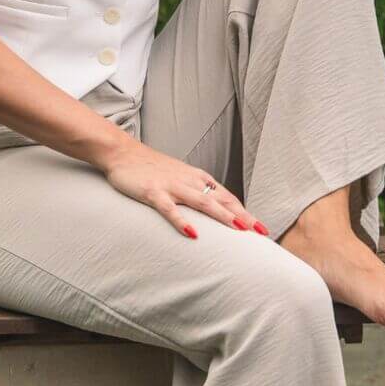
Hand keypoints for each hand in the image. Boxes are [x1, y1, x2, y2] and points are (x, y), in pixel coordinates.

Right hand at [101, 140, 269, 238]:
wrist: (122, 152)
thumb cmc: (152, 168)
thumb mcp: (179, 177)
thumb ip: (196, 192)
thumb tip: (214, 211)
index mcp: (197, 178)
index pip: (227, 197)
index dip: (245, 212)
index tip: (261, 228)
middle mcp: (189, 180)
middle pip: (221, 200)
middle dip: (242, 216)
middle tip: (261, 232)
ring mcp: (171, 186)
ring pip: (202, 202)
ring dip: (222, 215)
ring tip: (239, 229)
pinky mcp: (153, 192)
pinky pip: (169, 208)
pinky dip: (181, 220)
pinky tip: (192, 233)